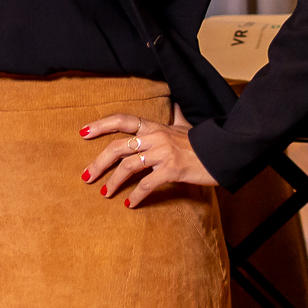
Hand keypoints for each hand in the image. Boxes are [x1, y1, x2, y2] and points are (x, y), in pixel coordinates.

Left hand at [80, 105, 217, 206]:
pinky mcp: (172, 170)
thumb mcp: (185, 126)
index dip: (100, 125)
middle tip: (86, 176)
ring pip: (128, 167)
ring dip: (113, 182)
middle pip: (117, 147)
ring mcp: (163, 153)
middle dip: (98, 162)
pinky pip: (147, 184)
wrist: (224, 153)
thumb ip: (175, 116)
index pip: (121, 120)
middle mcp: (155, 137)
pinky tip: (129, 204)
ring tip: (104, 193)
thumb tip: (175, 103)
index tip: (82, 133)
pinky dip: (136, 195)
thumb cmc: (203, 142)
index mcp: (154, 126)